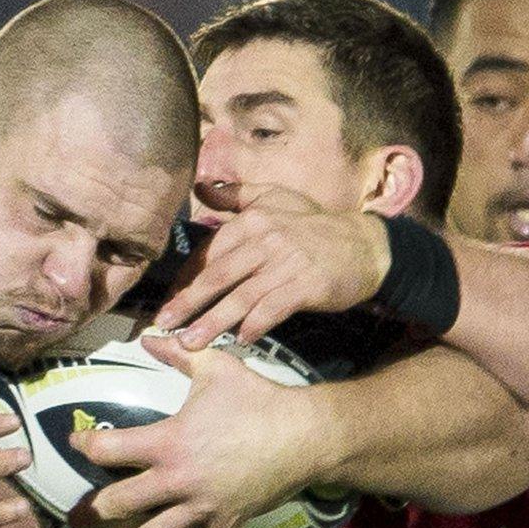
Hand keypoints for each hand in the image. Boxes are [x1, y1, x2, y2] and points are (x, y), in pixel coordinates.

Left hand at [71, 336, 338, 527]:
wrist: (305, 434)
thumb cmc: (257, 398)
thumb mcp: (214, 367)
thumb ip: (176, 352)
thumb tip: (147, 336)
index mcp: (168, 442)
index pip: (108, 449)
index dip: (85, 444)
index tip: (76, 442)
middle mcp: (178, 480)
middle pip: (121, 502)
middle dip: (97, 509)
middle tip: (82, 515)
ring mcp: (203, 507)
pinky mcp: (228, 522)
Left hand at [156, 186, 390, 347]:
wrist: (365, 245)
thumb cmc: (315, 225)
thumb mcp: (276, 198)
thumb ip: (236, 195)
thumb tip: (199, 186)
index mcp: (254, 219)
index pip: (209, 253)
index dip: (185, 279)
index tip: (167, 300)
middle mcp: (266, 238)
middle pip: (217, 276)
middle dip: (187, 302)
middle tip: (163, 323)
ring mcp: (287, 262)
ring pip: (241, 296)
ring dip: (213, 322)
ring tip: (190, 341)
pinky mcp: (307, 284)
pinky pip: (273, 308)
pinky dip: (255, 324)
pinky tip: (240, 339)